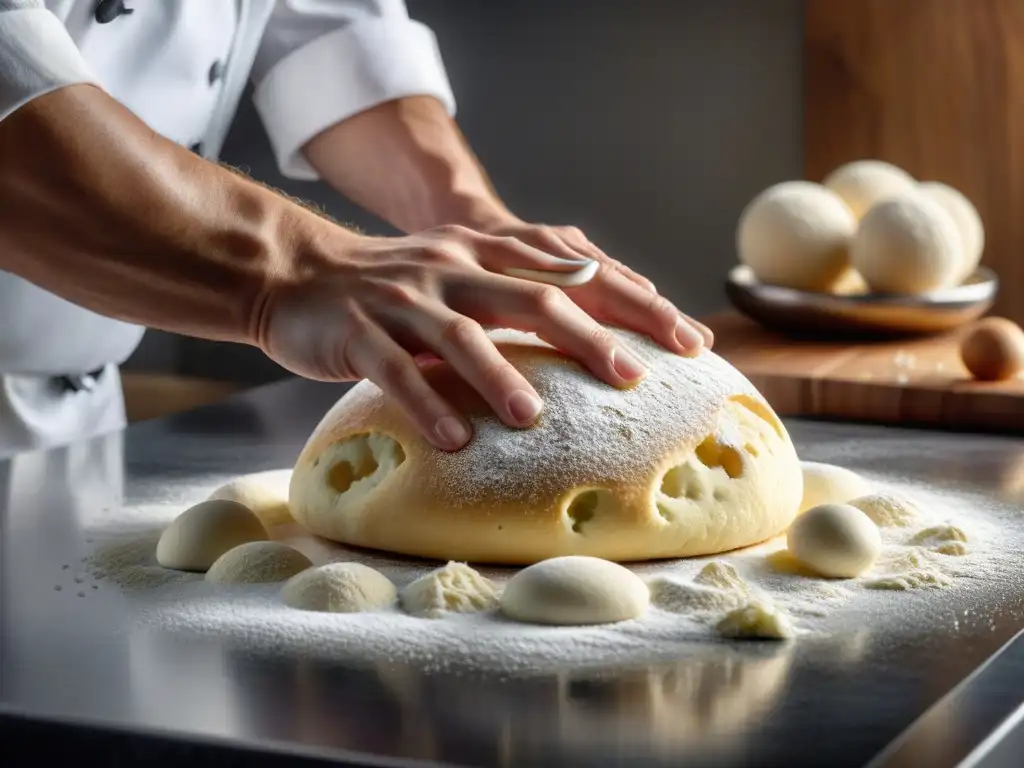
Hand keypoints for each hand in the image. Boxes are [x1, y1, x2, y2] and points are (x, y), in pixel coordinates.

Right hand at [255, 225, 708, 451]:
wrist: (298, 274)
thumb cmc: (394, 291)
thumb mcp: (462, 277)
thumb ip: (519, 293)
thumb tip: (596, 325)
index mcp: (487, 256)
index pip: (575, 275)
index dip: (634, 303)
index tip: (687, 339)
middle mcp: (453, 270)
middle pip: (532, 298)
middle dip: (588, 337)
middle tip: (633, 377)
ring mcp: (403, 300)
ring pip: (461, 335)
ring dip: (499, 376)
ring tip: (535, 418)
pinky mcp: (358, 333)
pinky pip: (394, 370)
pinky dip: (424, 404)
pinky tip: (455, 440)